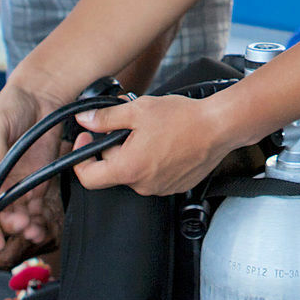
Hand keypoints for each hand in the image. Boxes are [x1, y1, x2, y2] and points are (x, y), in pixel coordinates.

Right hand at [0, 82, 61, 260]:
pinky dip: (38, 217)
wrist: (41, 95)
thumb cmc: (10, 105)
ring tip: (34, 231)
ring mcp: (16, 180)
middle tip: (22, 228)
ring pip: (17, 212)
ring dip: (24, 225)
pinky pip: (35, 205)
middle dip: (8, 225)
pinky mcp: (36, 179)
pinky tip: (43, 226)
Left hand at [71, 94, 238, 196]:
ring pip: (134, 173)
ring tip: (149, 133)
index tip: (87, 140)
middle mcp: (143, 185)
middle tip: (125, 126)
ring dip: (134, 154)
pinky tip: (164, 143)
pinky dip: (152, 161)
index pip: (88, 177)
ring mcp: (160, 188)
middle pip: (112, 171)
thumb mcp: (138, 110)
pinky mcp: (174, 186)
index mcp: (128, 168)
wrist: (219, 127)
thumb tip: (85, 121)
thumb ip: (106, 118)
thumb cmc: (183, 119)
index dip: (81, 158)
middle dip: (113, 148)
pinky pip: (153, 176)